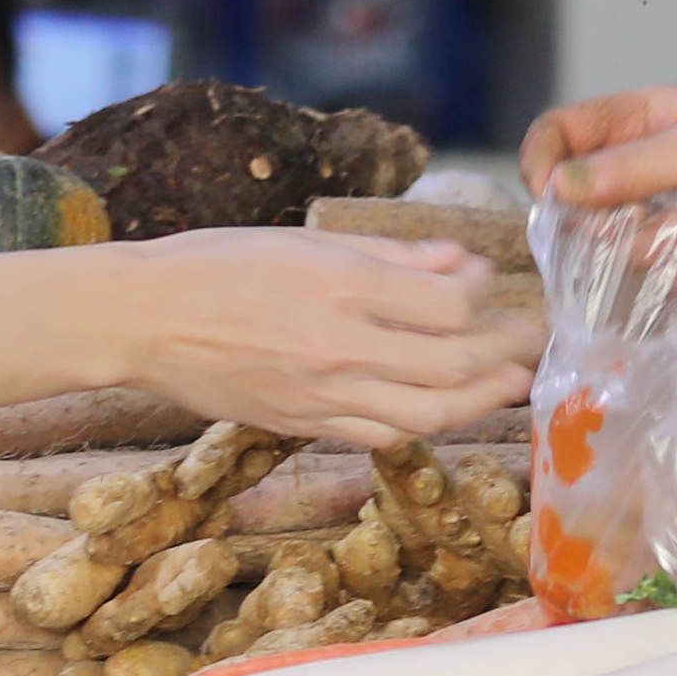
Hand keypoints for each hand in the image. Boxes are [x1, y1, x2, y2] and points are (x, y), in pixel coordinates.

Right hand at [109, 230, 543, 447]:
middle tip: (535, 339)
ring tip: (510, 384)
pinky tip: (442, 408)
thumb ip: (388, 256)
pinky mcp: (304, 424)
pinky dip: (424, 423)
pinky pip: (382, 434)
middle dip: (507, 352)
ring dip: (481, 400)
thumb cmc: (215, 265)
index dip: (481, 292)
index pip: (447, 301)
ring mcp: (322, 394)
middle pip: (453, 364)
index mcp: (339, 285)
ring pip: (429, 413)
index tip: (483, 280)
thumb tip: (455, 262)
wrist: (141, 320)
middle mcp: (339, 345)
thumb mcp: (303, 240)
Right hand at [524, 84, 676, 254]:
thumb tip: (559, 186)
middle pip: (578, 199)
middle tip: (627, 222)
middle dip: (592, 219)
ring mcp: (663, 215)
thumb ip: (630, 167)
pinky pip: (656, 274)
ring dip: (647, 244)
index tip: (548, 192)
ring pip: (615, 244)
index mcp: (637, 120)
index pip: (561, 133)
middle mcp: (640, 169)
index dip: (543, 160)